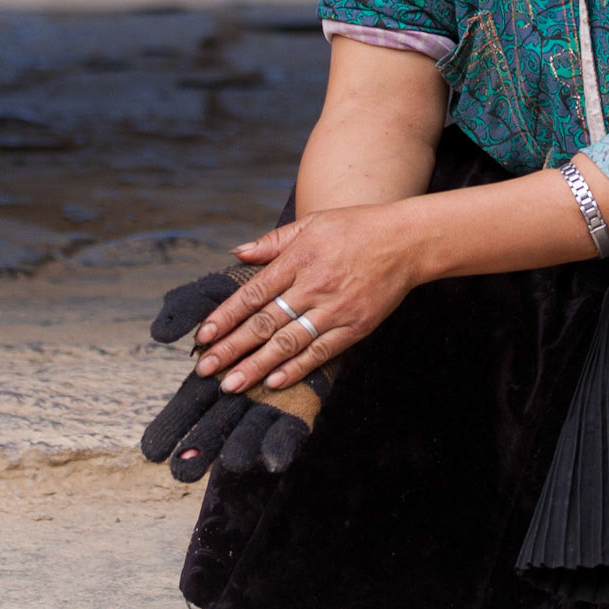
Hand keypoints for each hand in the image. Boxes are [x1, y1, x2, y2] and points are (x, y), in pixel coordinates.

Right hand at [141, 269, 334, 481]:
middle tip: (181, 471)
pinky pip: (292, 427)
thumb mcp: (227, 284)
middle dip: (200, 446)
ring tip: (225, 466)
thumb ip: (194, 302)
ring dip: (238, 447)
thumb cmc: (273, 282)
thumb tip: (160, 332)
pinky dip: (281, 443)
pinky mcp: (306, 399)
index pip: (193, 398)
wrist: (332, 277)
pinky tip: (271, 462)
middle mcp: (245, 386)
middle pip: (217, 421)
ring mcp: (274, 396)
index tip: (152, 450)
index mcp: (223, 363)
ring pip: (250, 428)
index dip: (176, 422)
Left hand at [193, 204, 423, 394]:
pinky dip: (296, 368)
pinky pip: (320, 352)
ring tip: (230, 385)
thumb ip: (273, 241)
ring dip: (256, 366)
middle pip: (264, 322)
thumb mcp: (312, 224)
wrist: (406, 241)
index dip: (225, 317)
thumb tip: (237, 253)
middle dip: (231, 348)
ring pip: (287, 343)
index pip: (253, 293)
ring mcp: (335, 309)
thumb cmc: (356, 228)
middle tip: (204, 369)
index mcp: (299, 258)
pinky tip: (273, 382)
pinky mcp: (355, 327)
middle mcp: (314, 286)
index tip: (202, 336)